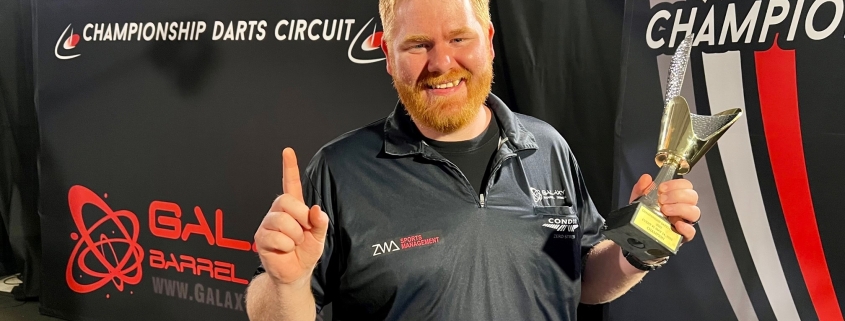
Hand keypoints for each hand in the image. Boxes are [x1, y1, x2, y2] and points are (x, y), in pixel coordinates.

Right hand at [254, 148, 329, 286]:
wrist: (295, 273)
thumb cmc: (305, 252)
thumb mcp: (319, 237)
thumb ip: (320, 222)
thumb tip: (316, 210)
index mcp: (293, 208)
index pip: (291, 184)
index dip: (289, 168)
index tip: (288, 151)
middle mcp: (278, 212)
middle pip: (285, 200)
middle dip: (299, 217)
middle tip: (303, 231)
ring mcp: (267, 224)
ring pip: (281, 220)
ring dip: (294, 235)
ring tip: (294, 243)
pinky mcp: (260, 238)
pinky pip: (275, 236)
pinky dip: (285, 245)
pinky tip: (284, 249)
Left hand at [629, 174, 699, 242]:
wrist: (638, 235)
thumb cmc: (644, 215)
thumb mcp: (639, 200)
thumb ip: (641, 188)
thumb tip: (646, 178)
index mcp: (676, 197)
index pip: (686, 185)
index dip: (676, 184)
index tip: (661, 188)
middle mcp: (683, 208)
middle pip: (692, 196)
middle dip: (677, 195)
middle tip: (662, 199)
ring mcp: (685, 222)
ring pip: (694, 212)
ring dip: (680, 208)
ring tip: (665, 210)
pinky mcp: (683, 236)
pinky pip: (691, 232)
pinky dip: (686, 227)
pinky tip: (677, 224)